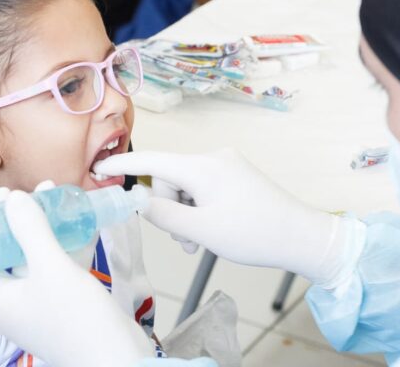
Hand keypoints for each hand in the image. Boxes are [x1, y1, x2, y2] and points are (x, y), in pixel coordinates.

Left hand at [0, 188, 153, 365]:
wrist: (120, 361)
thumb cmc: (77, 320)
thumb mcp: (53, 270)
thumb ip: (31, 232)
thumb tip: (12, 198)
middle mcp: (10, 303)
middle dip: (3, 225)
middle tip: (16, 195)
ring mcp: (37, 303)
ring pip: (28, 259)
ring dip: (36, 229)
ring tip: (47, 194)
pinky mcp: (63, 303)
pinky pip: (55, 267)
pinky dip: (62, 243)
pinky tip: (78, 218)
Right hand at [95, 149, 364, 285]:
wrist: (301, 236)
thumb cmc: (253, 234)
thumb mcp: (201, 230)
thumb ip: (163, 215)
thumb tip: (137, 201)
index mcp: (203, 166)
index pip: (152, 161)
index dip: (123, 166)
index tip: (98, 169)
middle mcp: (214, 158)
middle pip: (170, 179)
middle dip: (170, 210)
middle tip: (187, 241)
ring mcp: (227, 165)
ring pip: (186, 187)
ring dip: (186, 214)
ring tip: (203, 240)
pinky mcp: (236, 175)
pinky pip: (204, 188)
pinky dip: (200, 209)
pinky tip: (213, 230)